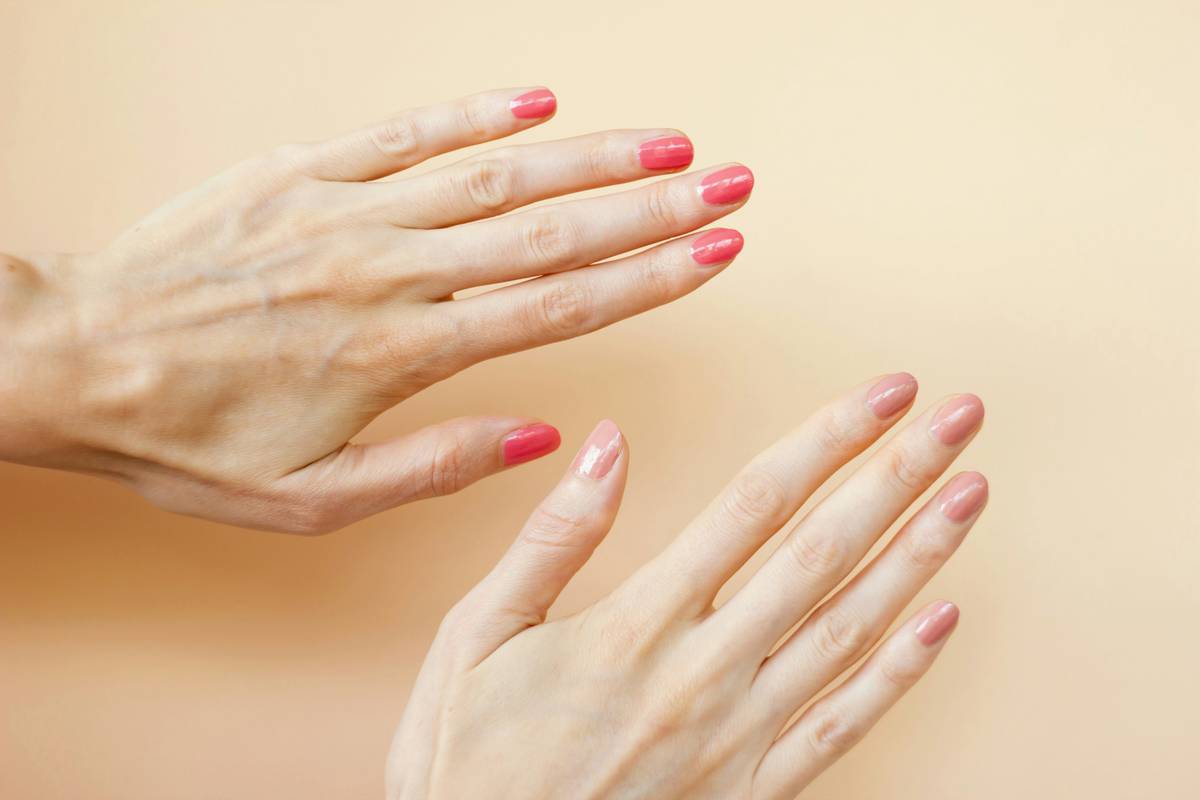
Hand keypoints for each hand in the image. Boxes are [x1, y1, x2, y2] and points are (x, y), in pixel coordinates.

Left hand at [0, 87, 751, 531]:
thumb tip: (539, 438)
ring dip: (589, 154)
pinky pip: (404, 133)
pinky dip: (475, 113)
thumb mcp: (312, 502)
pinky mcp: (300, 172)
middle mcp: (388, 271)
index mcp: (400, 355)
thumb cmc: (190, 439)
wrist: (71, 360)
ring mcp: (344, 210)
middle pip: (547, 231)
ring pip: (492, 174)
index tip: (716, 251)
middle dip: (652, 204)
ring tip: (668, 138)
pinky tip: (538, 98)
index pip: (555, 308)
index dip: (648, 278)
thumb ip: (433, 469)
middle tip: (731, 181)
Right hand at [387, 374, 985, 798]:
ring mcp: (736, 736)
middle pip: (820, 551)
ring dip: (919, 555)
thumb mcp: (475, 638)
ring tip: (972, 491)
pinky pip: (842, 725)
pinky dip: (900, 671)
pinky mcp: (752, 792)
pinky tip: (945, 618)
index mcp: (632, 626)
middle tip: (960, 414)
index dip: (826, 439)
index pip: (753, 505)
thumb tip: (607, 443)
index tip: (881, 392)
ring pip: (849, 629)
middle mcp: (701, 672)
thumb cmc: (469, 763)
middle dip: (897, 475)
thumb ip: (551, 539)